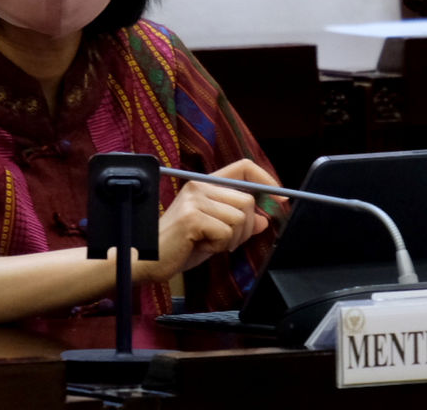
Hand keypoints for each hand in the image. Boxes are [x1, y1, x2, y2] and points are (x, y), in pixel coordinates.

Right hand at [137, 159, 278, 283]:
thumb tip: (263, 219)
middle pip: (247, 201)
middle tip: (225, 242)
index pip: (244, 167)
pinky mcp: (193, 217)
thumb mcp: (215, 232)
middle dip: (245, 228)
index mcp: (204, 184)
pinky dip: (219, 246)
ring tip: (208, 243)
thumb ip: (238, 223)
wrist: (145, 260)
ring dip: (231, 240)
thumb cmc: (178, 246)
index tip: (281, 199)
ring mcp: (195, 200)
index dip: (267, 180)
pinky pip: (226, 233)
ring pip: (240, 219)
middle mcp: (199, 186)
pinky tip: (199, 246)